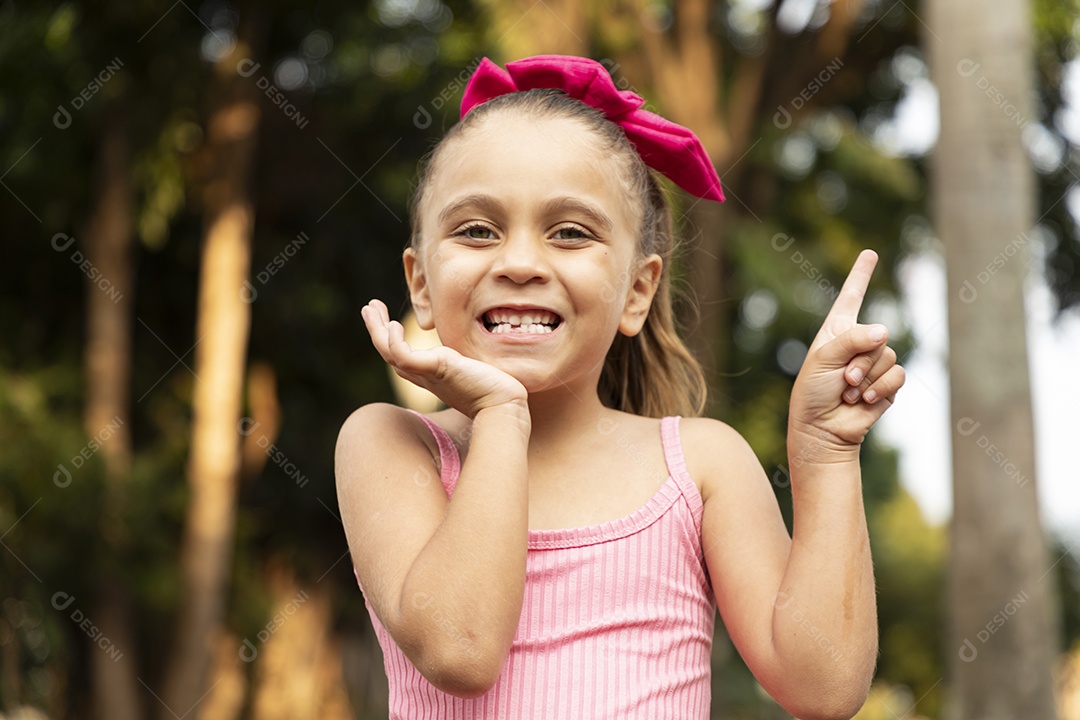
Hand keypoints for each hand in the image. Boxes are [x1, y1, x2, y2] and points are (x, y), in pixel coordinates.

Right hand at [361, 299, 528, 417]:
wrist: (503, 405)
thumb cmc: (495, 391)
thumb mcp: (473, 370)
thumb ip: (465, 362)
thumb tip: (472, 353)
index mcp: (431, 375)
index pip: (401, 357)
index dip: (389, 338)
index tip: (388, 319)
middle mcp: (424, 376)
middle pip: (389, 352)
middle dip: (377, 329)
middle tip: (369, 307)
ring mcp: (427, 374)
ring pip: (390, 352)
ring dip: (377, 330)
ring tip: (372, 308)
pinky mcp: (436, 369)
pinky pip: (403, 356)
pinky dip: (394, 341)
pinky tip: (394, 325)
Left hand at [788, 250, 904, 460]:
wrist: (821, 430)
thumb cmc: (812, 394)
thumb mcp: (822, 360)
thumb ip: (851, 340)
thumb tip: (884, 331)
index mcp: (836, 332)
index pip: (851, 297)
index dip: (860, 275)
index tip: (869, 253)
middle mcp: (858, 344)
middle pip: (877, 335)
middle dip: (860, 360)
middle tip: (841, 380)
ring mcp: (874, 364)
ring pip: (889, 356)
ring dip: (867, 377)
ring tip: (847, 392)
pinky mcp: (886, 385)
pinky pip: (897, 376)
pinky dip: (879, 389)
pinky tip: (862, 401)